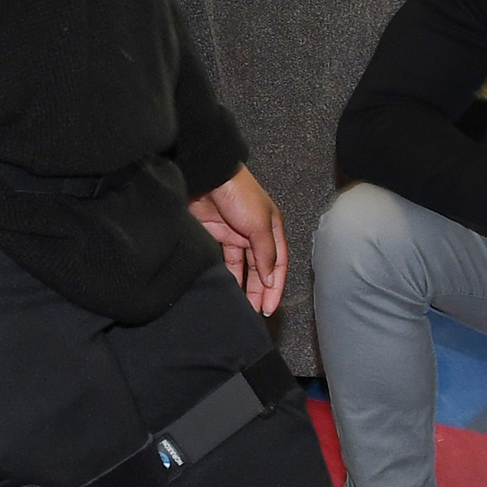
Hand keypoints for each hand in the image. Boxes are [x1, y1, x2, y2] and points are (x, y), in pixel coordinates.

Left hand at [192, 165, 287, 317]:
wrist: (207, 175)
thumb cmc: (238, 192)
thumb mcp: (259, 224)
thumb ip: (265, 253)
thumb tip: (270, 279)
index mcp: (273, 228)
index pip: (279, 264)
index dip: (276, 286)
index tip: (269, 306)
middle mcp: (257, 232)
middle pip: (262, 268)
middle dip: (260, 290)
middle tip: (256, 311)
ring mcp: (237, 234)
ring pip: (244, 267)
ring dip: (245, 285)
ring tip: (243, 305)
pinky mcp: (218, 234)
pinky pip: (226, 260)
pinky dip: (228, 273)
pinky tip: (228, 287)